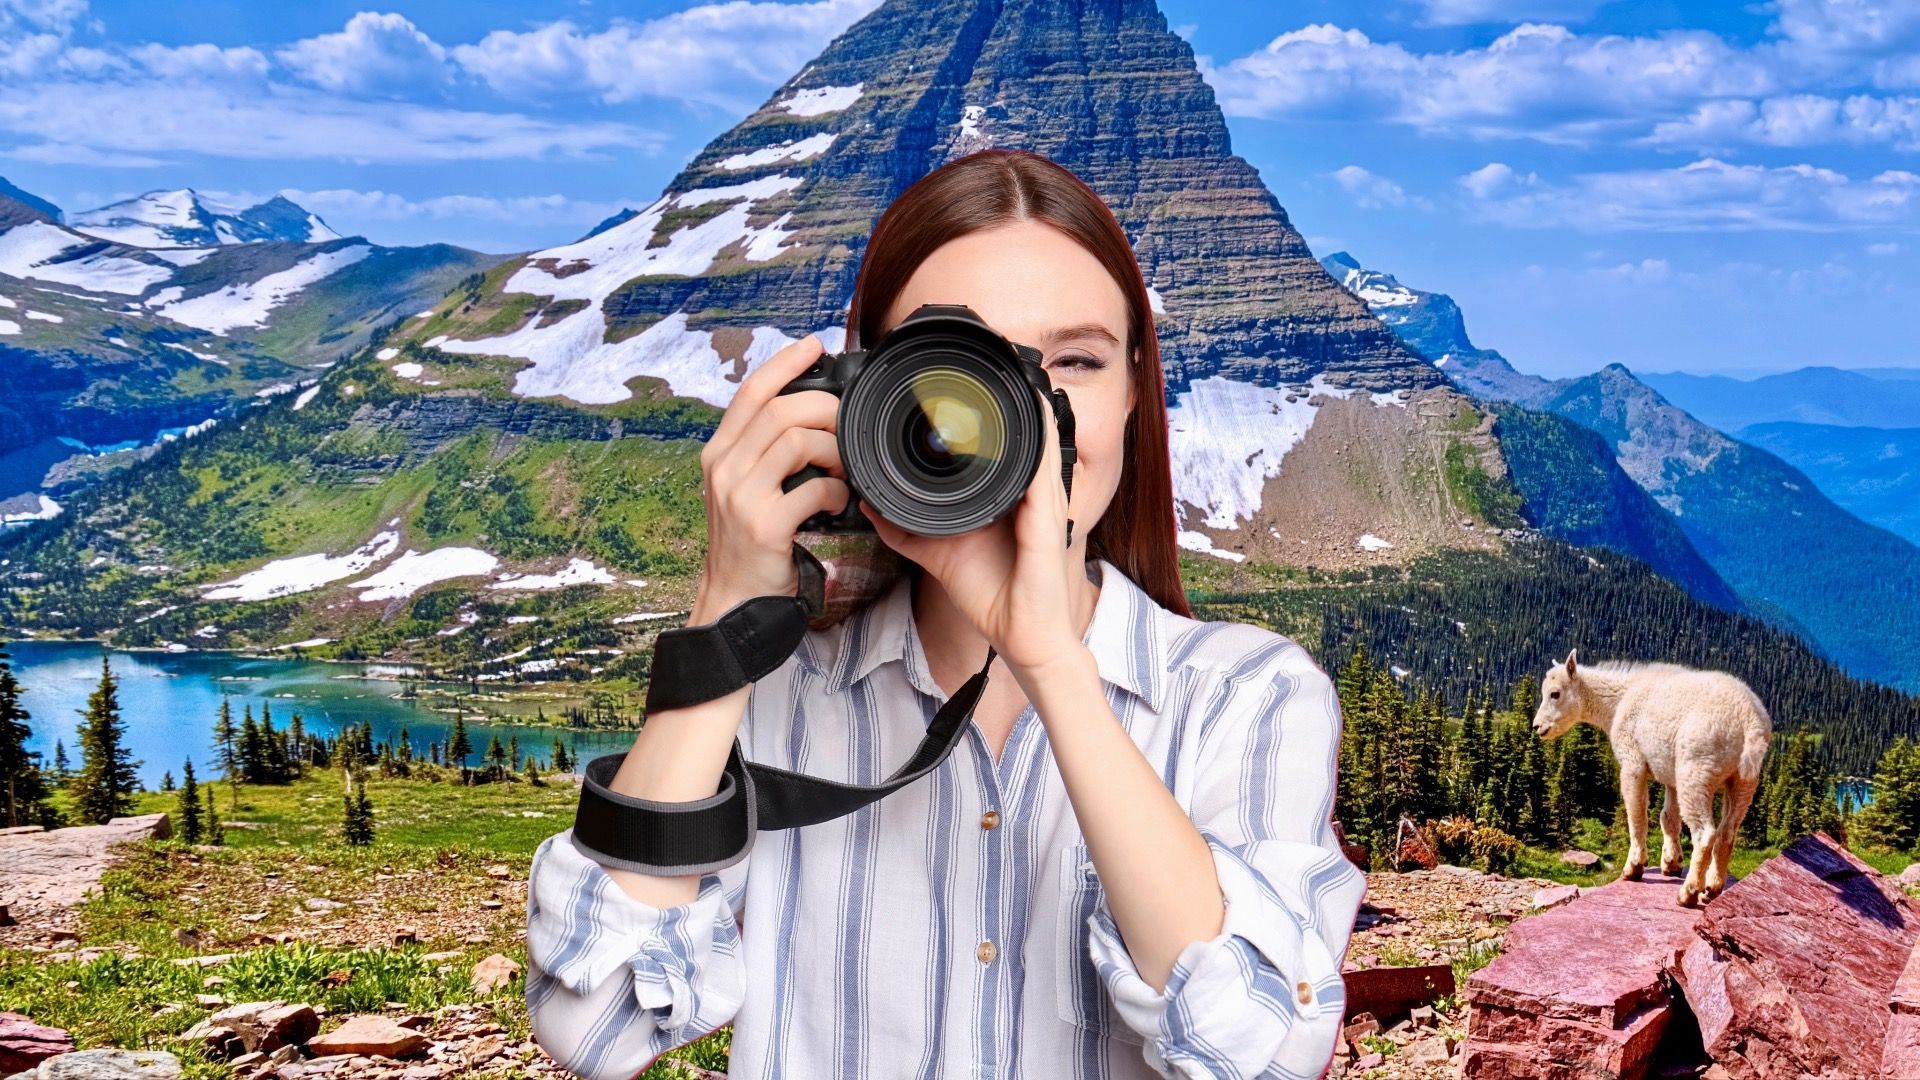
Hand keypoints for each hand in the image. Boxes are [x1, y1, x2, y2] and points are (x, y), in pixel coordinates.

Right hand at [690, 333, 849, 625]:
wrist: (733, 599)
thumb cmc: (748, 541)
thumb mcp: (743, 488)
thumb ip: (763, 452)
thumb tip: (808, 415)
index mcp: (719, 453)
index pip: (751, 392)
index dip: (784, 363)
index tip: (814, 346)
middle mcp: (724, 468)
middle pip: (780, 409)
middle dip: (824, 408)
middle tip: (844, 424)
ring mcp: (741, 497)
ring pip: (798, 441)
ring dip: (834, 448)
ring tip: (842, 466)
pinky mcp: (764, 526)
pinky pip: (813, 489)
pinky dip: (836, 490)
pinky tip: (838, 502)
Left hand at [859, 391, 1080, 672]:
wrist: (1020, 636)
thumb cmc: (992, 596)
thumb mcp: (938, 554)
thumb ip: (905, 529)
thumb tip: (872, 504)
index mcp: (1007, 497)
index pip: (1000, 445)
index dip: (984, 414)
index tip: (957, 384)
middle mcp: (1028, 493)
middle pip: (1022, 434)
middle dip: (1007, 399)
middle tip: (981, 365)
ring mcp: (1042, 504)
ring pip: (1037, 442)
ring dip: (1027, 408)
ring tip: (1011, 371)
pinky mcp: (1047, 520)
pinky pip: (1044, 472)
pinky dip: (1040, 441)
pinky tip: (1033, 413)